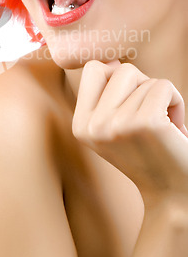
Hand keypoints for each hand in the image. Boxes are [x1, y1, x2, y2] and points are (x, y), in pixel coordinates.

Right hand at [72, 60, 187, 203]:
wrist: (174, 194)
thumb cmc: (149, 153)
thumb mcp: (112, 127)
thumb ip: (105, 94)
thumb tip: (112, 62)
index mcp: (81, 126)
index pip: (93, 69)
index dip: (116, 76)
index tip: (130, 101)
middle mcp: (93, 126)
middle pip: (121, 69)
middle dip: (142, 86)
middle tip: (149, 115)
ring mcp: (117, 125)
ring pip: (145, 78)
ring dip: (160, 98)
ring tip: (162, 126)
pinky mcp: (146, 123)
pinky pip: (163, 86)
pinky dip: (176, 102)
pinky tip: (175, 128)